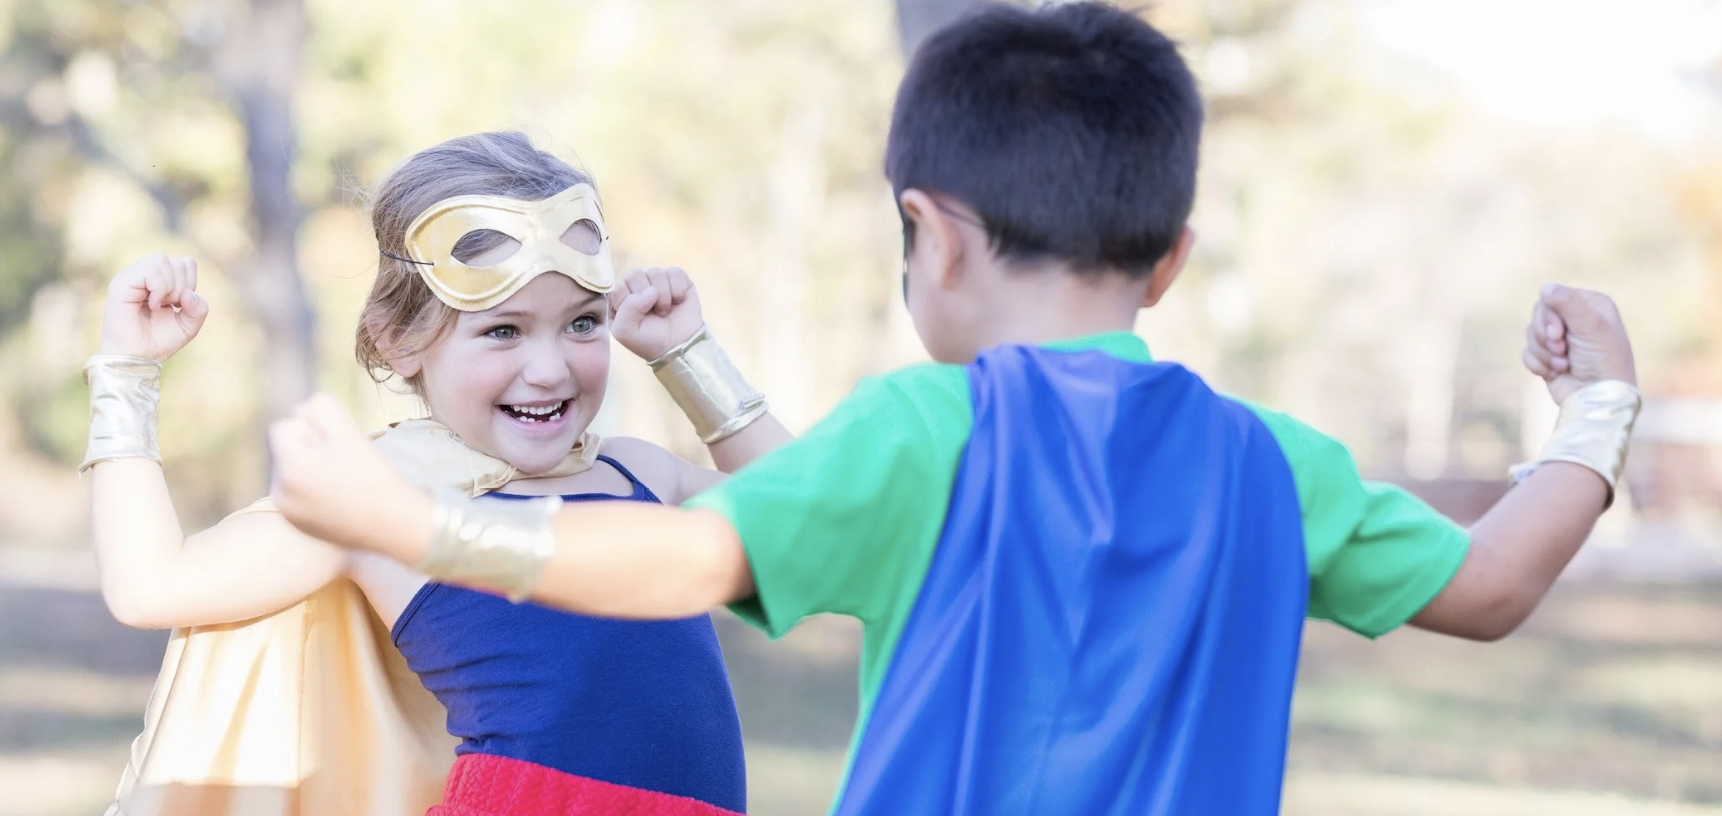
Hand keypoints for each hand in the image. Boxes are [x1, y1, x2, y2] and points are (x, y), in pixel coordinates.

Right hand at [98, 254, 209, 360]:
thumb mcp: (189, 325)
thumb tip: (188, 293)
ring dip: (169, 286)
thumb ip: (199, 308)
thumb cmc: (159, 341)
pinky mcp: (121, 283)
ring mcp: (132, 277)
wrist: (138, 357)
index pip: (185, 262)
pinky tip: (152, 305)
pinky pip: (149, 270)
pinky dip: (158, 288)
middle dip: (181, 285)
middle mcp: (145, 275)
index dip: (190, 281)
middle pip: (175, 261)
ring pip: (161, 260)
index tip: (180, 303)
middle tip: (170, 306)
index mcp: (161, 281)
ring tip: (160, 305)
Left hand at [269, 394, 431, 559]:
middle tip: (344, 459)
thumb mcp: (350, 433)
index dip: (311, 427)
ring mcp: (288, 512)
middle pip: (284, 449)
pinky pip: (297, 492)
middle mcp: (281, 494)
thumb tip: (303, 408)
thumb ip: (322, 408)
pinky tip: (340, 494)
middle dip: (308, 446)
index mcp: (291, 470)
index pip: (282, 427)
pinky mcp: (299, 525)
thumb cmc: (377, 478)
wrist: (396, 527)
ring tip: (344, 477)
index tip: (339, 442)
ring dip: (310, 465)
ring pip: (291, 469)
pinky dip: (313, 486)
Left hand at [608, 267, 704, 360]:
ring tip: (665, 311)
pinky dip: (678, 289)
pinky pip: (675, 272)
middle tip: (653, 313)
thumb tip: (651, 290)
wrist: (680, 347)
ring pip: (656, 272)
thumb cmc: (649, 342)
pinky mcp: (677, 279)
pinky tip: (678, 301)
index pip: (618, 285)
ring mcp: (657, 281)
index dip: (629, 301)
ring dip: (664, 296)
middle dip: (646, 296)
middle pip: (635, 273)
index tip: (638, 317)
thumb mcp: (626, 333)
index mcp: (619, 298)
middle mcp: (637, 286)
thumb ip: (628, 309)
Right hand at [1521, 283, 1635, 403]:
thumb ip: (1568, 302)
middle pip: (1538, 316)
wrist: (1598, 397)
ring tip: (1564, 365)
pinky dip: (1538, 365)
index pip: (1552, 298)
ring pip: (1530, 335)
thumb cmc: (1603, 361)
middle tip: (1562, 349)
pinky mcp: (1548, 358)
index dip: (1549, 316)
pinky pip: (1527, 353)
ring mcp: (1560, 340)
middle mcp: (1574, 320)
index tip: (1559, 333)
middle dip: (1545, 337)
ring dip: (1544, 353)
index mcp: (1589, 305)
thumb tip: (1544, 287)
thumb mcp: (1591, 327)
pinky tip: (1555, 373)